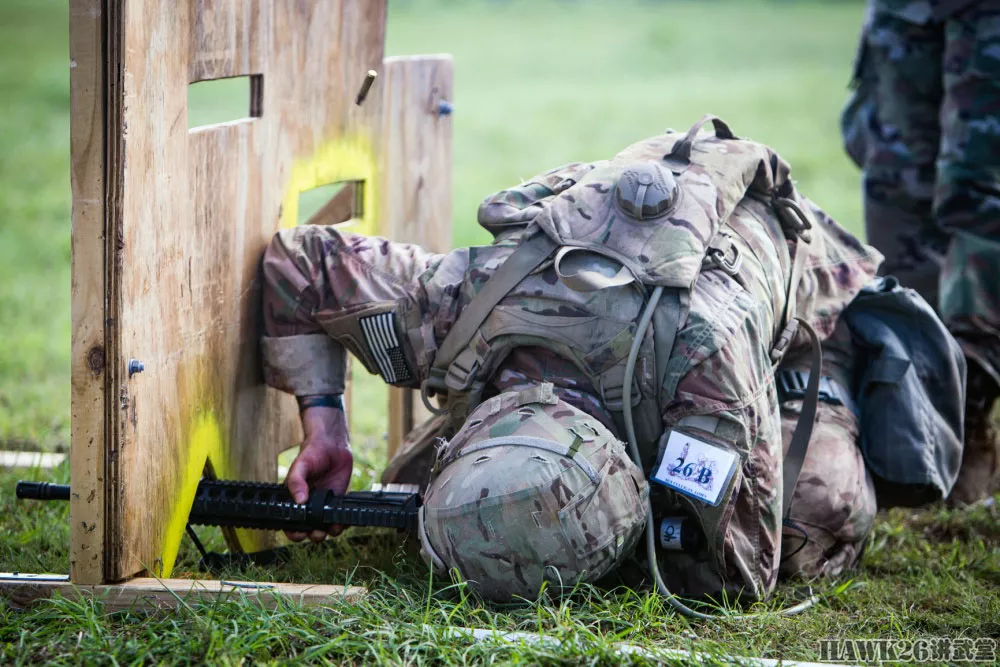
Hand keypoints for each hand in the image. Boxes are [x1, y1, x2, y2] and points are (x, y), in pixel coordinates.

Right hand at [284, 405, 352, 542]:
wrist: (333, 445)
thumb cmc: (311, 454)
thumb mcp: (300, 465)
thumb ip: (296, 481)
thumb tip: (300, 501)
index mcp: (294, 499)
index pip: (290, 523)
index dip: (294, 532)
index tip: (300, 533)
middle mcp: (308, 505)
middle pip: (309, 530)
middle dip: (313, 535)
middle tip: (318, 532)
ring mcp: (324, 505)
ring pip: (326, 527)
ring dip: (330, 531)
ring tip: (334, 527)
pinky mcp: (338, 501)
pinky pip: (340, 518)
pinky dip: (343, 522)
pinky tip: (345, 520)